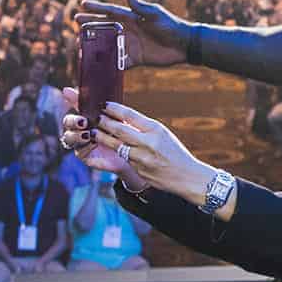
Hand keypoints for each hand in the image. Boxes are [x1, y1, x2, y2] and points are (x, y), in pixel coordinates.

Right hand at [59, 97, 133, 179]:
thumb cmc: (124, 130)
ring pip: (68, 137)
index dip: (70, 98)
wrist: (133, 151)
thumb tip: (93, 89)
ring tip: (88, 134)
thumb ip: (102, 104)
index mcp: (87, 115)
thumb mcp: (115, 115)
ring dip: (76, 134)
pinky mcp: (85, 155)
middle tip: (83, 121)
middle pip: (67, 122)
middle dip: (72, 120)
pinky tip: (93, 143)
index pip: (75, 104)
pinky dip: (84, 146)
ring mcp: (81, 143)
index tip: (68, 92)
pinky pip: (79, 151)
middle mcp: (80, 129)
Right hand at [74, 0, 190, 67]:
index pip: (110, 11)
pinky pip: (119, 61)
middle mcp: (128, 30)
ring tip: (81, 44)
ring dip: (95, 44)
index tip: (82, 4)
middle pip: (104, 27)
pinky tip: (97, 65)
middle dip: (90, 24)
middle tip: (75, 22)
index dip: (96, 8)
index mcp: (132, 17)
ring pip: (108, 45)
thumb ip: (138, 5)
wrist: (184, 45)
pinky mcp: (136, 58)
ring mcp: (131, 44)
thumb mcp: (154, 14)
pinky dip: (109, 63)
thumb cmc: (171, 26)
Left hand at [92, 103, 210, 199]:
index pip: (130, 115)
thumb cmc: (175, 152)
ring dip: (103, 138)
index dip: (115, 109)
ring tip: (94, 133)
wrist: (187, 176)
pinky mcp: (138, 170)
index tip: (105, 105)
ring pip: (116, 146)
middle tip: (95, 117)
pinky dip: (115, 152)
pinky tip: (108, 148)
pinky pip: (124, 159)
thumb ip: (143, 128)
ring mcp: (142, 158)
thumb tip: (122, 119)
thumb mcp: (163, 134)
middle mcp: (148, 142)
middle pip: (120, 130)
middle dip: (104, 122)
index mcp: (156, 129)